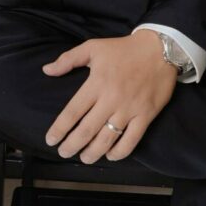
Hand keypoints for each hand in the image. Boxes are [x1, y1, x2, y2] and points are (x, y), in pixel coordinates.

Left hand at [42, 30, 176, 163]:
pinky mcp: (146, 116)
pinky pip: (131, 140)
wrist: (159, 49)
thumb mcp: (93, 47)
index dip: (60, 128)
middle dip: (72, 145)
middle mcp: (111, 99)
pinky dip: (120, 152)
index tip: (51, 140)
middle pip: (87, 129)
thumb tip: (47, 70)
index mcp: (96, 83)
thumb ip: (68, 59)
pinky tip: (110, 156)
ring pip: (108, 139)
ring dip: (93, 152)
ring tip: (84, 158)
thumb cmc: (122, 49)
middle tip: (63, 153)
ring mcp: (129, 109)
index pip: (73, 111)